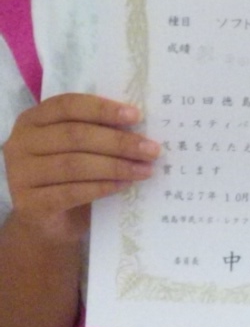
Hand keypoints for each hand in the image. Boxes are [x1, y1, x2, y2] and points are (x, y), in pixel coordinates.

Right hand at [2, 93, 158, 243]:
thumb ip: (99, 129)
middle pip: (76, 136)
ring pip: (75, 165)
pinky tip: (124, 185)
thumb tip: (142, 123)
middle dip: (119, 142)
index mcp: (34, 119)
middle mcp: (20, 143)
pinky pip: (71, 192)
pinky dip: (102, 187)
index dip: (103, 109)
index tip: (136, 116)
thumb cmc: (70, 173)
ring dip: (116, 166)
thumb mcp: (80, 146)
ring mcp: (20, 175)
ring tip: (145, 169)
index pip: (69, 105)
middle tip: (151, 149)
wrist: (49, 221)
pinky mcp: (28, 204)